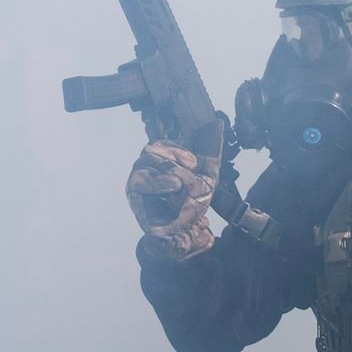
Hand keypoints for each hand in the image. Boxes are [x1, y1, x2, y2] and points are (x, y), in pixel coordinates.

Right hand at [127, 140, 219, 261]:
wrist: (187, 228)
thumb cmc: (192, 200)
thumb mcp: (208, 172)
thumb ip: (211, 147)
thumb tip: (217, 122)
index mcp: (163, 160)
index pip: (162, 143)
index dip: (179, 150)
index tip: (195, 163)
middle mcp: (147, 167)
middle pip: (153, 150)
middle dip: (176, 160)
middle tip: (192, 174)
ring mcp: (138, 180)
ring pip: (147, 163)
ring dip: (172, 173)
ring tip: (182, 186)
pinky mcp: (134, 194)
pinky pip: (140, 181)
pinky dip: (159, 182)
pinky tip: (172, 187)